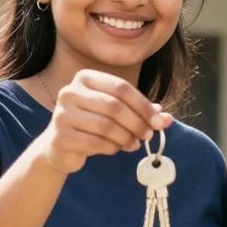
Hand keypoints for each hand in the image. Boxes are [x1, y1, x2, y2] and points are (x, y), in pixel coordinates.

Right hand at [36, 69, 171, 174]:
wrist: (60, 146)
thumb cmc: (92, 125)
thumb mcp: (116, 113)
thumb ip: (140, 112)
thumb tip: (166, 118)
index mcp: (85, 78)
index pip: (121, 87)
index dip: (144, 105)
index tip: (160, 122)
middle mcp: (70, 91)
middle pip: (114, 106)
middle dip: (137, 123)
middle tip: (148, 135)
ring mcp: (62, 114)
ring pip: (106, 126)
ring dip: (126, 137)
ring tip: (134, 144)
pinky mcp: (60, 136)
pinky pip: (95, 142)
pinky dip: (112, 148)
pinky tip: (116, 149)